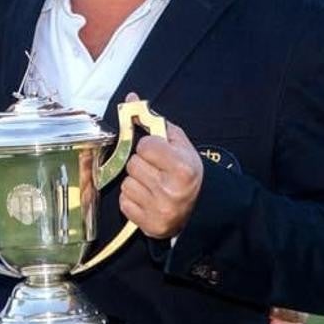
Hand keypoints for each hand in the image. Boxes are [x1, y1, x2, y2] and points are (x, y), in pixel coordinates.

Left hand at [118, 96, 202, 238]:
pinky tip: (147, 199)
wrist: (199, 208)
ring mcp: (160, 210)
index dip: (149, 147)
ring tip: (152, 185)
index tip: (158, 153)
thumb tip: (131, 98)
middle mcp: (171, 190)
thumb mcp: (179, 143)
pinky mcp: (148, 225)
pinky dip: (132, 200)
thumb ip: (154, 120)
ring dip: (136, 182)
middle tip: (156, 170)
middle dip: (141, 164)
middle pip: (133, 164)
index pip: (145, 146)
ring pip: (126, 183)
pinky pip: (124, 203)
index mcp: (183, 168)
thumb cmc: (186, 172)